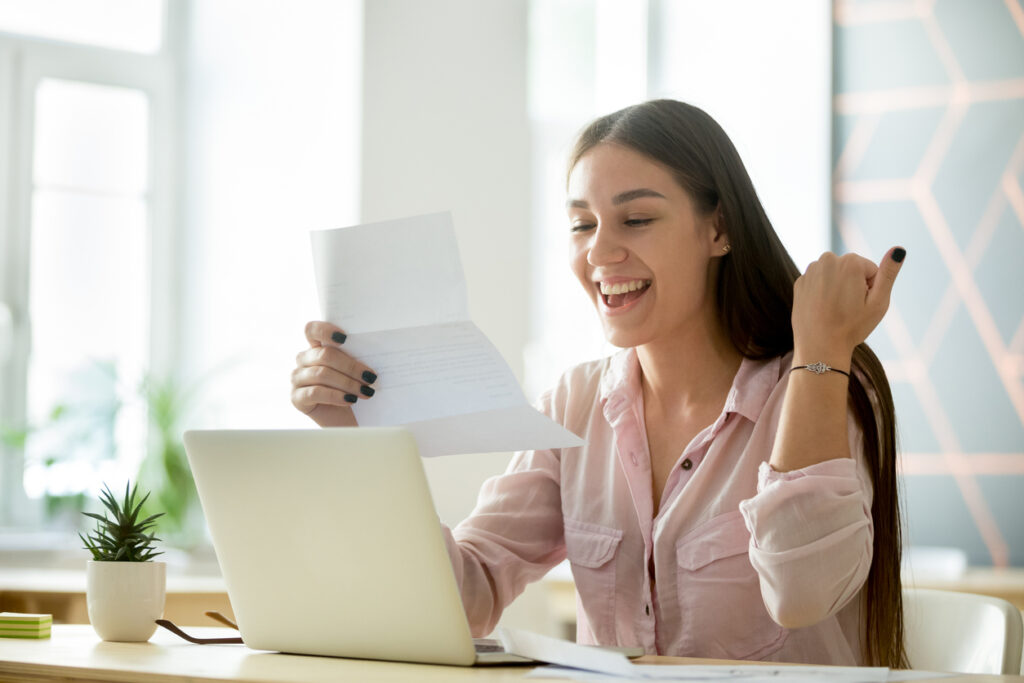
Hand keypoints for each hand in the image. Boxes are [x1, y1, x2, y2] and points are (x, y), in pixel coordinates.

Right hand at [291, 321, 377, 426]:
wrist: (347, 421)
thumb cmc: (353, 391)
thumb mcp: (355, 372)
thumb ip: (356, 358)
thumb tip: (375, 351)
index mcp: (316, 347)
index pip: (312, 330)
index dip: (326, 330)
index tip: (345, 338)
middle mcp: (303, 360)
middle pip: (324, 355)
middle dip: (351, 366)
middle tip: (370, 377)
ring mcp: (297, 379)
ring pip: (321, 373)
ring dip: (347, 383)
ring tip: (366, 391)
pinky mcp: (297, 398)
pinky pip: (315, 392)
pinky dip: (336, 395)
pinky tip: (350, 399)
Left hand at [791, 247, 905, 366]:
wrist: (819, 348)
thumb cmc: (852, 327)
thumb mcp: (878, 302)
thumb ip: (889, 273)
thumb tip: (899, 249)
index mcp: (850, 262)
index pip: (870, 270)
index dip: (870, 289)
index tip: (861, 304)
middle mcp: (827, 260)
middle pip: (851, 270)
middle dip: (854, 285)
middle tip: (848, 308)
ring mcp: (810, 271)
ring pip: (834, 275)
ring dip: (837, 287)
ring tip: (835, 309)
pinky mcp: (800, 282)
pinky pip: (818, 283)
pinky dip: (822, 293)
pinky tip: (822, 309)